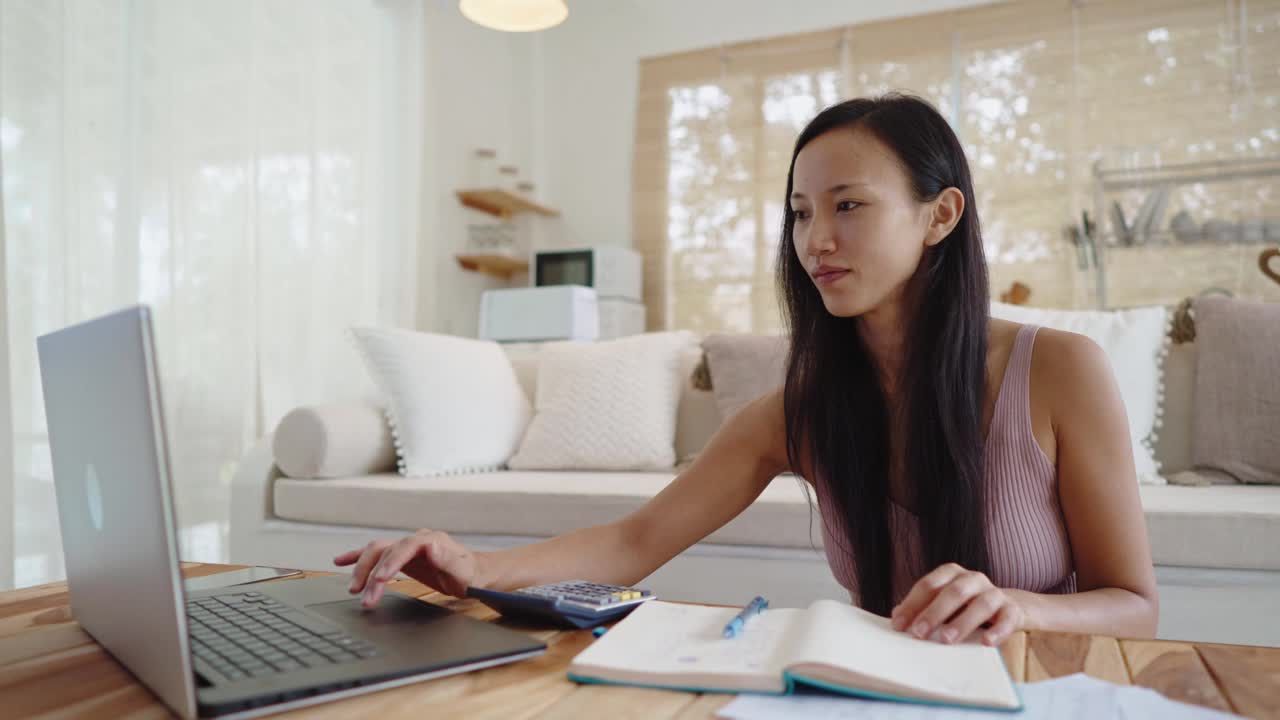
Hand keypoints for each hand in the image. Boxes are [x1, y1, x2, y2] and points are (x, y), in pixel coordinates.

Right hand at [333, 529, 479, 607]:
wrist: (474, 575)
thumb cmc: (471, 574)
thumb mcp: (464, 571)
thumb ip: (449, 559)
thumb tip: (433, 546)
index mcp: (430, 540)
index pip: (403, 547)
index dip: (389, 562)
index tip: (380, 579)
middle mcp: (416, 540)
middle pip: (385, 549)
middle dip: (371, 571)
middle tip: (362, 594)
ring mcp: (407, 547)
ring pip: (377, 551)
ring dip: (362, 568)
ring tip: (353, 588)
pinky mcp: (401, 557)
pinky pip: (377, 555)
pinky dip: (358, 557)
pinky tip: (341, 561)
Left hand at [890, 563, 1024, 646]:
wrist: (1009, 608)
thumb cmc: (967, 607)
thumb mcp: (943, 604)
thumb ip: (922, 608)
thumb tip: (896, 617)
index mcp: (952, 574)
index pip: (928, 585)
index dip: (912, 604)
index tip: (898, 625)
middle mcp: (973, 579)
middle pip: (953, 592)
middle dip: (933, 613)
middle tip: (918, 633)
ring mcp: (994, 593)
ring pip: (980, 604)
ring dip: (962, 622)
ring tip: (947, 640)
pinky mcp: (1012, 610)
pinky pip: (1007, 619)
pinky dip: (998, 631)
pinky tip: (987, 642)